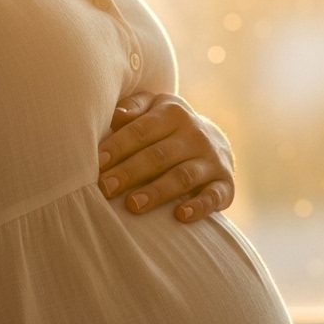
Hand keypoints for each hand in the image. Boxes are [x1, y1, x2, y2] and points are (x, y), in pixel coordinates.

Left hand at [98, 92, 234, 222]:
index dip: (119, 146)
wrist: (214, 142)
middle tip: (106, 188)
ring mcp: (211, 160)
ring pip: (182, 176)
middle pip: (158, 155)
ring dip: (157, 192)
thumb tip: (115, 115)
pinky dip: (199, 206)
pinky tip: (180, 215)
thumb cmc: (167, 128)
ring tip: (133, 205)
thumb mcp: (153, 109)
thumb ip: (133, 108)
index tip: (98, 163)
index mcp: (172, 113)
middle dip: (130, 172)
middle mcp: (195, 134)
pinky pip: (213, 196)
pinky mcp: (225, 184)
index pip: (141, 130)